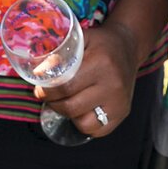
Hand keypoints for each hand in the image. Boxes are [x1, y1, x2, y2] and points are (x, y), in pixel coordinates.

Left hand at [33, 17, 137, 137]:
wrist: (129, 46)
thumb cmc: (101, 43)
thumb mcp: (81, 38)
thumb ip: (60, 53)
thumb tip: (38, 72)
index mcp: (100, 63)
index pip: (66, 87)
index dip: (47, 92)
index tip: (40, 89)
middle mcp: (112, 84)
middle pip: (72, 107)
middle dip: (54, 104)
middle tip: (49, 97)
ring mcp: (119, 101)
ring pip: (83, 123)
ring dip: (69, 115)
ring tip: (66, 103)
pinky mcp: (123, 112)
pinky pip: (97, 130)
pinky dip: (85, 123)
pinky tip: (82, 110)